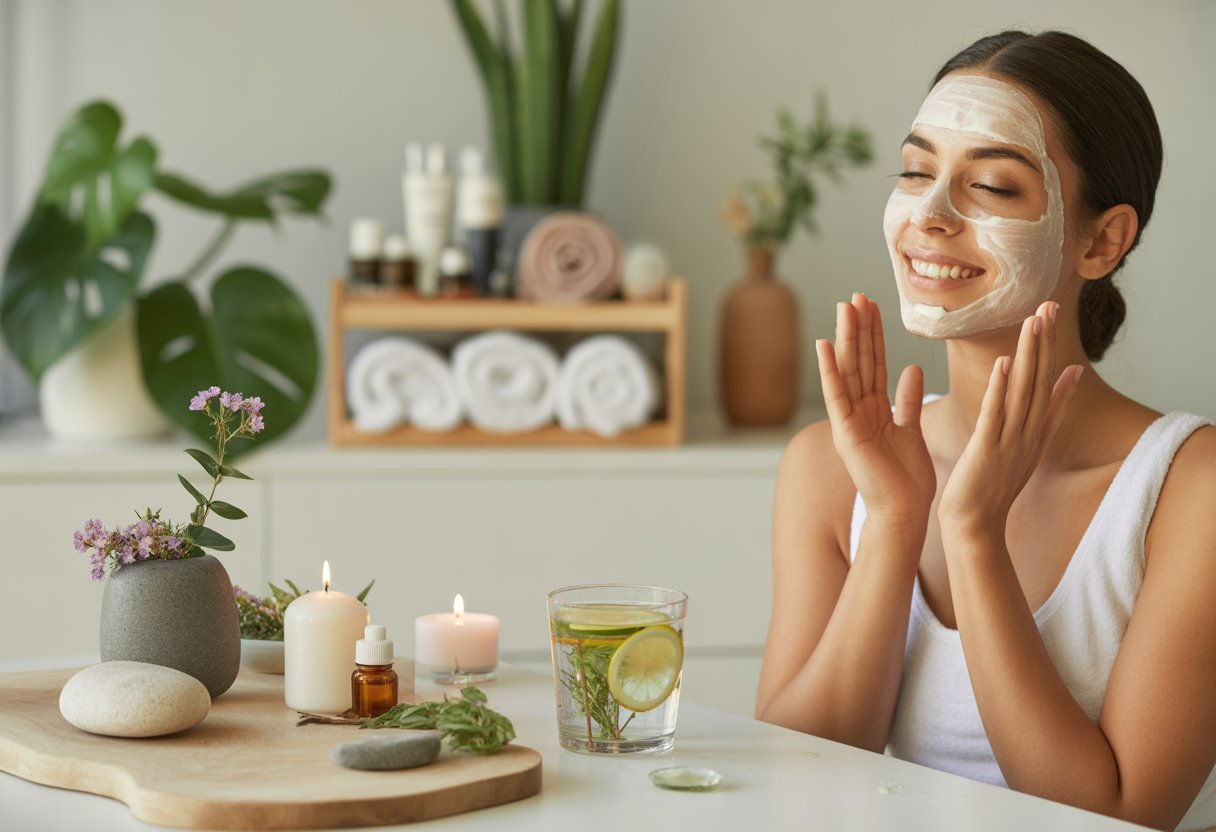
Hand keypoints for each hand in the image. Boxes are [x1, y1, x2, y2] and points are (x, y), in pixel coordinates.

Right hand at [816, 293, 935, 527]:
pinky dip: (829, 371)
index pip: (874, 363)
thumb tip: (912, 368)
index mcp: (874, 410)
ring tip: (843, 308)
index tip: (873, 305)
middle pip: (859, 361)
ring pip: (848, 371)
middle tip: (857, 295)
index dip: (874, 334)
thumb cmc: (908, 480)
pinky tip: (824, 346)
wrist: (904, 512)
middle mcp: (858, 411)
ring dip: (844, 339)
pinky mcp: (845, 433)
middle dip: (858, 328)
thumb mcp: (911, 430)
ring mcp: (849, 421)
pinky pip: (836, 396)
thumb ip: (906, 400)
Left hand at [938, 301, 1083, 538]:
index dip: (1049, 346)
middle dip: (1043, 341)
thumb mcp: (1027, 446)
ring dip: (1028, 355)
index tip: (1051, 314)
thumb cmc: (993, 487)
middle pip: (1038, 379)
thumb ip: (1048, 411)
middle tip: (1048, 303)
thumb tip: (1069, 376)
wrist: (975, 526)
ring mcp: (1010, 442)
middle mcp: (1026, 432)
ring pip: (1022, 391)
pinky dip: (1002, 388)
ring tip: (1032, 321)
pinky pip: (996, 415)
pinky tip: (1006, 363)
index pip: (1044, 381)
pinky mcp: (988, 451)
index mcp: (1032, 430)